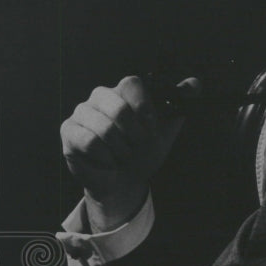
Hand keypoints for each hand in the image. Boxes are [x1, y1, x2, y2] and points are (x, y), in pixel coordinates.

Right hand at [60, 75, 196, 229]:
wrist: (125, 182)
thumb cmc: (143, 153)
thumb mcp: (165, 130)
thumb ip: (179, 104)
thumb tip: (196, 83)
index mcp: (123, 92)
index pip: (132, 83)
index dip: (145, 109)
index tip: (151, 130)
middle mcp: (100, 97)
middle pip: (118, 107)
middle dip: (135, 136)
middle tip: (136, 147)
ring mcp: (82, 112)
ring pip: (104, 128)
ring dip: (121, 150)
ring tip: (122, 156)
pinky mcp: (68, 131)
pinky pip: (90, 142)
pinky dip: (106, 158)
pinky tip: (108, 162)